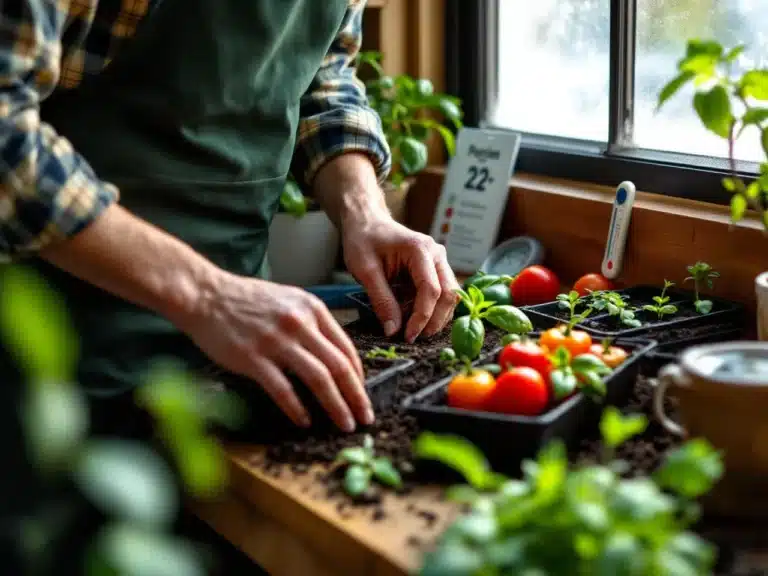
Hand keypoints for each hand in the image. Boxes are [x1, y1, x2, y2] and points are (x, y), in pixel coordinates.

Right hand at [182, 272, 371, 431]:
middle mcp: (299, 323)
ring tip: (344, 424)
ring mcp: (277, 340)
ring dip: (336, 406)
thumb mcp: (288, 301)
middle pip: (339, 366)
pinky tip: (305, 421)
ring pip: (318, 378)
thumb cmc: (246, 300)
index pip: (346, 348)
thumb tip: (333, 355)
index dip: (359, 376)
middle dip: (356, 396)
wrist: (206, 295)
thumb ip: (311, 324)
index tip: (362, 394)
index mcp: (312, 309)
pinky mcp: (253, 358)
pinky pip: (283, 389)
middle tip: (365, 418)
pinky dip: (297, 408)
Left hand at [342, 212, 459, 341]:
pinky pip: (441, 294)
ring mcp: (439, 261)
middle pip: (449, 295)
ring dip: (434, 317)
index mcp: (420, 249)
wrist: (367, 222)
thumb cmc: (364, 241)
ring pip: (449, 296)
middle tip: (414, 338)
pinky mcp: (436, 270)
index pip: (431, 290)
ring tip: (411, 329)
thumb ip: (381, 300)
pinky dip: (429, 310)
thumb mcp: (365, 271)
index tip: (407, 336)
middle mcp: (436, 254)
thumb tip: (393, 331)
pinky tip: (411, 317)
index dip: (422, 318)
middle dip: (434, 321)